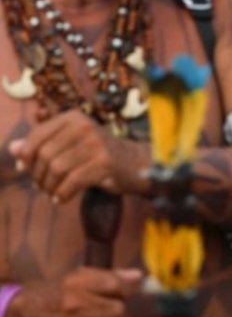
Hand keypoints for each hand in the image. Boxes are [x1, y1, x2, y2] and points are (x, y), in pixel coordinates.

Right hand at [5, 268, 141, 316]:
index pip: (117, 285)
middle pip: (119, 309)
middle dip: (118, 308)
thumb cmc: (52, 294)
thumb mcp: (76, 276)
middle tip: (108, 309)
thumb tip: (139, 277)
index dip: (126, 289)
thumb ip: (109, 275)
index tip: (123, 292)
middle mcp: (75, 305)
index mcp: (77, 283)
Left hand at [9, 113, 142, 203]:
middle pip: (46, 154)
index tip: (25, 168)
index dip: (26, 154)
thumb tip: (12, 148)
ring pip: (57, 169)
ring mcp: (97, 144)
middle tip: (41, 185)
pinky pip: (72, 182)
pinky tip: (61, 198)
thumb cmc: (97, 153)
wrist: (135, 162)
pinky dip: (62, 194)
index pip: (38, 135)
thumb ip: (41, 144)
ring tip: (51, 192)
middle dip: (38, 175)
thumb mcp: (69, 143)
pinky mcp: (105, 162)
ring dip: (49, 186)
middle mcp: (85, 126)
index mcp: (73, 117)